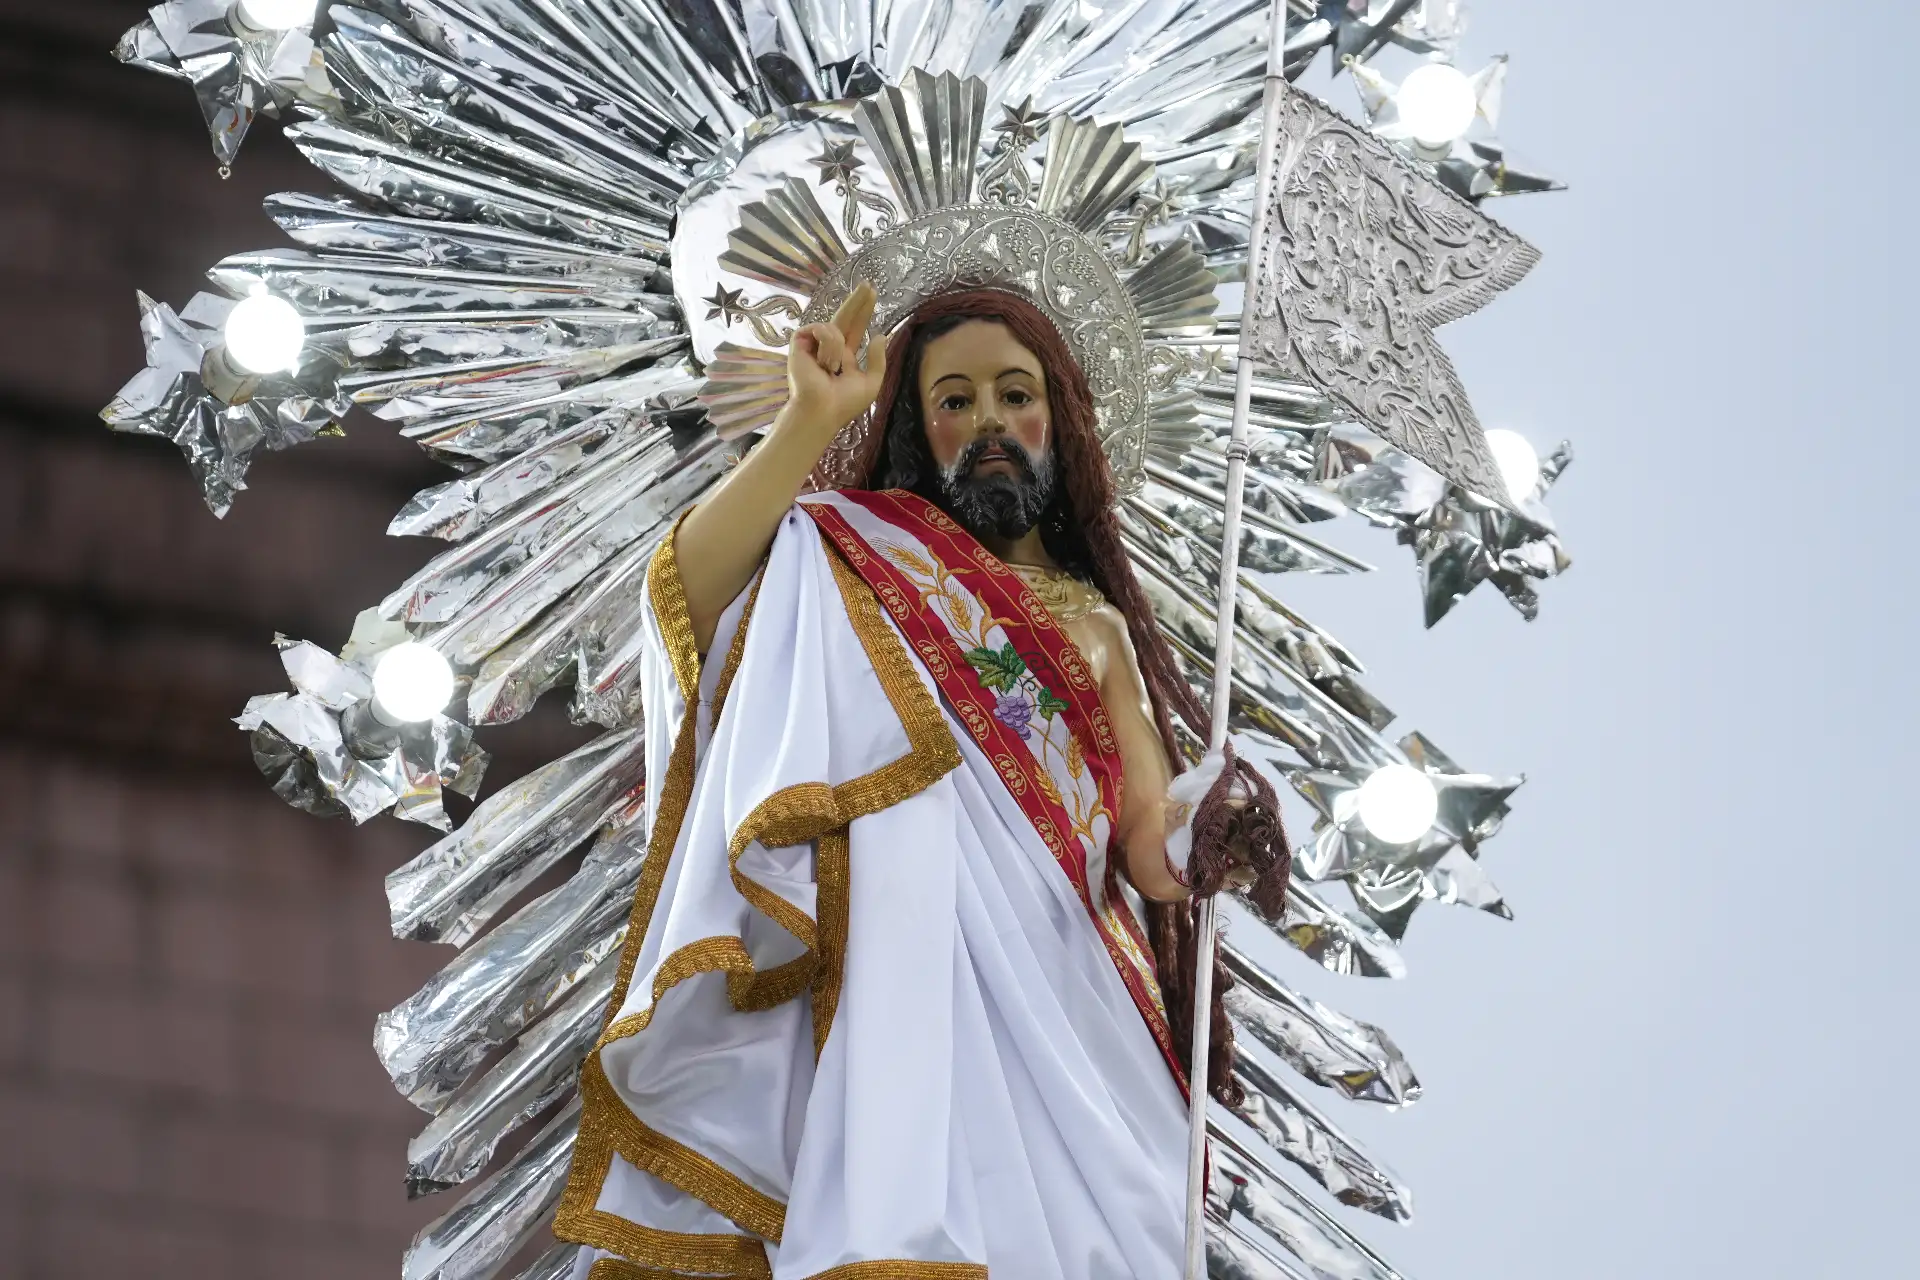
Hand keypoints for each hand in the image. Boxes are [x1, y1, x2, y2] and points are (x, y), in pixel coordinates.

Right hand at [781, 280, 887, 443]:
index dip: (864, 313)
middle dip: (857, 300)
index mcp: (844, 356)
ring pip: (835, 327)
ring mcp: (813, 344)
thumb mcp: (871, 383)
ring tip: (831, 370)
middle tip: (868, 283)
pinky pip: (821, 328)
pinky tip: (822, 364)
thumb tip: (880, 335)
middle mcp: (829, 347)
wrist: (821, 410)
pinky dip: (827, 346)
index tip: (872, 295)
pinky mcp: (800, 341)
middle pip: (845, 317)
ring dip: (837, 349)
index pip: (856, 329)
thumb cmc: (843, 403)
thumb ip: (877, 360)